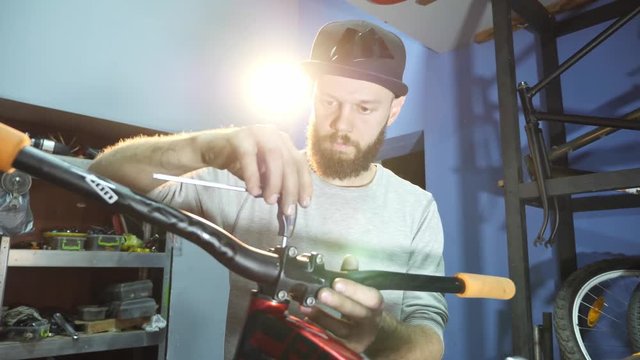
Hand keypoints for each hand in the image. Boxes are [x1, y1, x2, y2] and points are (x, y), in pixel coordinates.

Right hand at [198, 125, 312, 211]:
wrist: (211, 149)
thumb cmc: (239, 161)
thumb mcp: (262, 174)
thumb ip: (276, 184)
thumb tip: (288, 203)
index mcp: (284, 142)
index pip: (300, 163)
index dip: (304, 184)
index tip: (303, 204)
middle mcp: (274, 134)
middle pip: (290, 162)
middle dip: (290, 188)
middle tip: (286, 209)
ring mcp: (258, 132)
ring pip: (274, 158)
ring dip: (274, 182)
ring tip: (269, 200)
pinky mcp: (240, 137)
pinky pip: (249, 158)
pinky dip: (253, 176)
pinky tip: (253, 191)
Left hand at [300, 256, 384, 352]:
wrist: (376, 335)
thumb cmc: (366, 309)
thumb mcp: (364, 292)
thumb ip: (354, 276)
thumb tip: (349, 259)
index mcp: (375, 305)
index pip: (371, 298)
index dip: (355, 290)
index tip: (337, 281)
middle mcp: (369, 322)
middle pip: (356, 313)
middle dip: (338, 302)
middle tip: (321, 292)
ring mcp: (357, 337)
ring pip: (341, 328)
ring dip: (322, 316)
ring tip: (308, 304)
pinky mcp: (345, 348)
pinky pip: (330, 338)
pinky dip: (317, 326)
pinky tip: (306, 316)